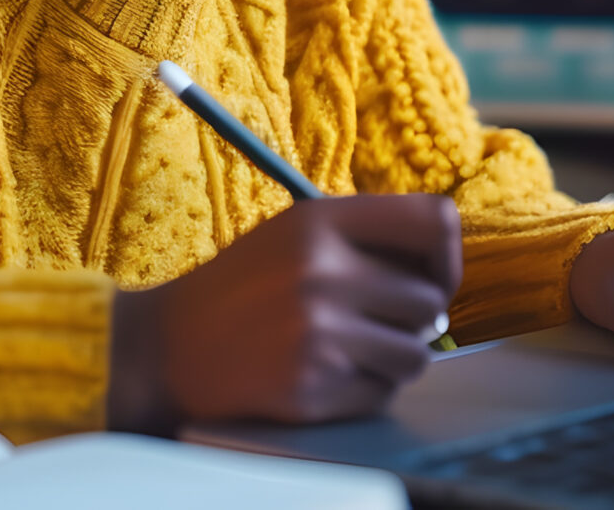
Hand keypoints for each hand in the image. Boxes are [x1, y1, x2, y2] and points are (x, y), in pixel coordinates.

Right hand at [107, 194, 462, 432]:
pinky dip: (365, 391)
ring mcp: (318, 332)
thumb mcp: (295, 234)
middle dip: (411, 321)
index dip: (447, 256)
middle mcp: (323, 271)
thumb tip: (442, 280)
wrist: (167, 348)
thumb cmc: (243, 288)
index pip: (435, 221)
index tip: (431, 278)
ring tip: (349, 350)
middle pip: (431, 302)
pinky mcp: (312, 386)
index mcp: (321, 220)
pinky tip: (323, 375)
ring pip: (417, 354)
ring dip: (394, 360)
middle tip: (370, 324)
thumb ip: (365, 240)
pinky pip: (383, 394)